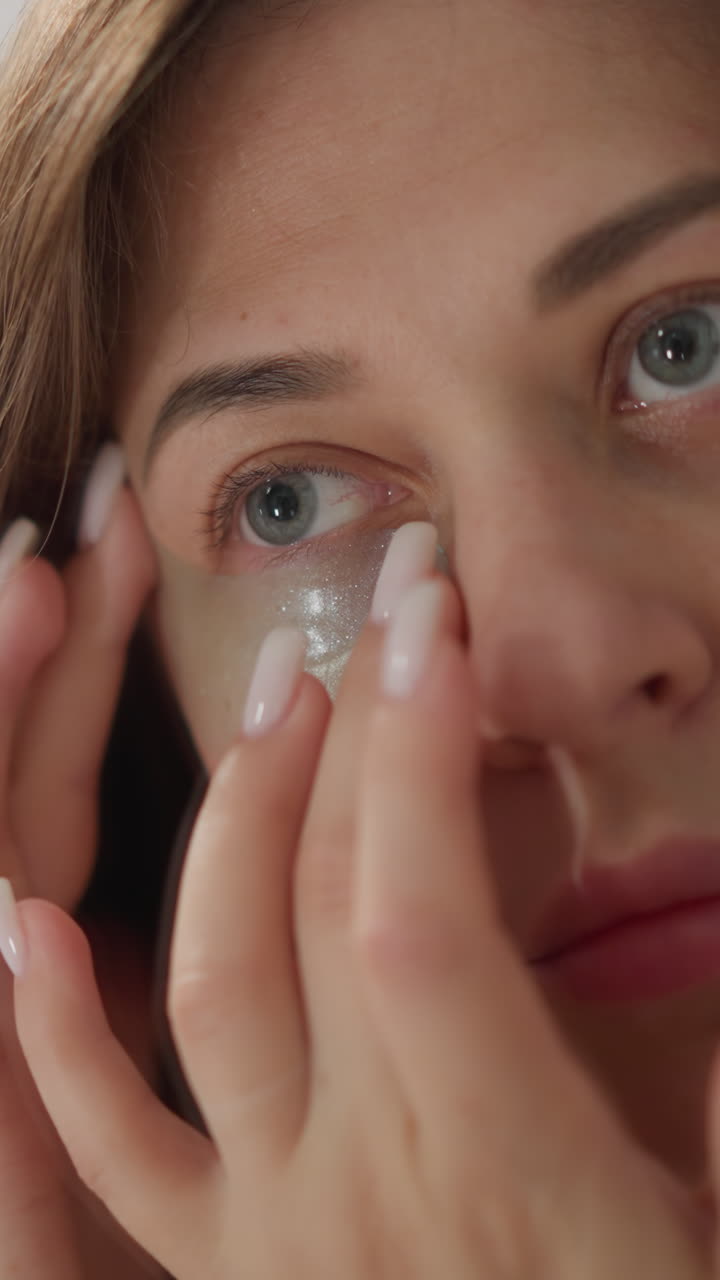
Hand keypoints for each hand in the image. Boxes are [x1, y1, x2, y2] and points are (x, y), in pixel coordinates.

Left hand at [10, 549, 719, 1277]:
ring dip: (232, 816)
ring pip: (209, 983)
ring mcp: (262, 1231)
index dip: (418, 749)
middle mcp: (355, 1184)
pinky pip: (108, 1151)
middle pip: (318, 907)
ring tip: (275, 692)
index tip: (437, 620)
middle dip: (353, 729)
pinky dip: (55, 1032)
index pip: (412, 909)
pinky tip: (25, 921)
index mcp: (497, 1174)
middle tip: (383, 607)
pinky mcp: (215, 1272)